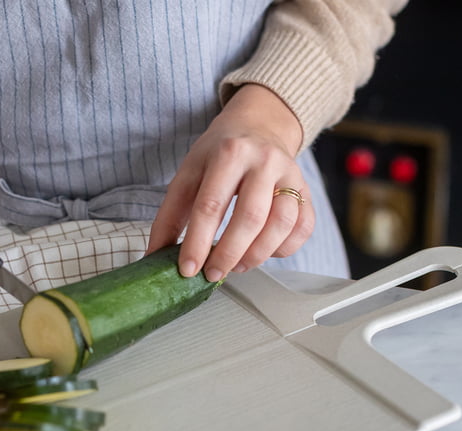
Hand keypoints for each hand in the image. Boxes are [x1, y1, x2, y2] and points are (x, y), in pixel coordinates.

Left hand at [147, 84, 314, 280]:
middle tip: (212, 274)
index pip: (211, 205)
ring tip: (237, 266)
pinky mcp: (306, 190)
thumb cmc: (220, 154)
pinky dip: (284, 248)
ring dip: (257, 255)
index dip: (198, 243)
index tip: (187, 269)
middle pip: (250, 217)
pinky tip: (264, 252)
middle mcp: (264, 161)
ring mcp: (291, 175)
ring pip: (282, 224)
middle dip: (228, 254)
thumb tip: (154, 256)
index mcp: (229, 153)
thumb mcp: (189, 173)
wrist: (259, 125)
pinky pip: (303, 227)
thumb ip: (171, 215)